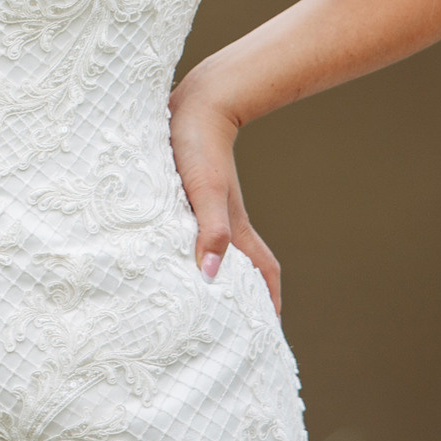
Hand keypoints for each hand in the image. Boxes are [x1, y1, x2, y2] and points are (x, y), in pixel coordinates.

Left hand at [168, 80, 283, 317]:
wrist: (194, 104)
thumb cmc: (197, 147)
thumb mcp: (203, 192)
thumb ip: (210, 232)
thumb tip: (213, 277)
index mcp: (236, 230)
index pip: (264, 276)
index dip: (270, 304)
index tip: (266, 336)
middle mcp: (226, 224)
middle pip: (244, 270)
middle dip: (244, 301)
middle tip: (231, 331)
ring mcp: (209, 210)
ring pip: (219, 253)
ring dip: (217, 277)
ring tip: (201, 303)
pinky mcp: (190, 196)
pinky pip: (196, 234)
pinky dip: (192, 250)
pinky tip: (171, 255)